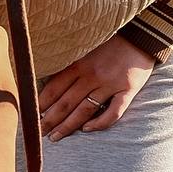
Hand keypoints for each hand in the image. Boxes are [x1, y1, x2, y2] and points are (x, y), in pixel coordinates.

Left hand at [39, 31, 155, 138]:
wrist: (142, 35)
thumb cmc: (111, 43)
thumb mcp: (86, 49)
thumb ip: (70, 65)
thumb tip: (49, 84)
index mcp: (79, 64)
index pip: (54, 88)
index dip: (40, 104)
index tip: (30, 116)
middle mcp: (92, 75)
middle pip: (65, 103)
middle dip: (49, 120)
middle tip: (37, 133)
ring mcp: (110, 84)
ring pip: (84, 110)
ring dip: (68, 126)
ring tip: (55, 137)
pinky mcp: (128, 90)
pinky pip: (113, 111)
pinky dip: (100, 122)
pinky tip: (88, 130)